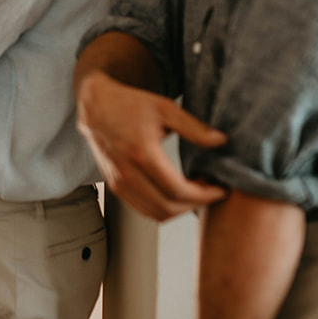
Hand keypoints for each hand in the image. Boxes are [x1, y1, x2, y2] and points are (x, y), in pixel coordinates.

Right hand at [75, 71, 228, 220]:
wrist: (95, 105)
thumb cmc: (130, 104)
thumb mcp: (165, 109)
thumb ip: (194, 128)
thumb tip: (222, 141)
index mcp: (142, 154)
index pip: (178, 190)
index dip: (203, 196)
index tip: (220, 189)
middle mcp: (127, 173)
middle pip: (167, 208)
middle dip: (194, 205)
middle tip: (210, 190)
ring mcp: (118, 183)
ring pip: (155, 214)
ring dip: (179, 209)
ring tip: (194, 191)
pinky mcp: (114, 186)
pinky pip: (143, 209)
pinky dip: (163, 208)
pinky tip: (175, 191)